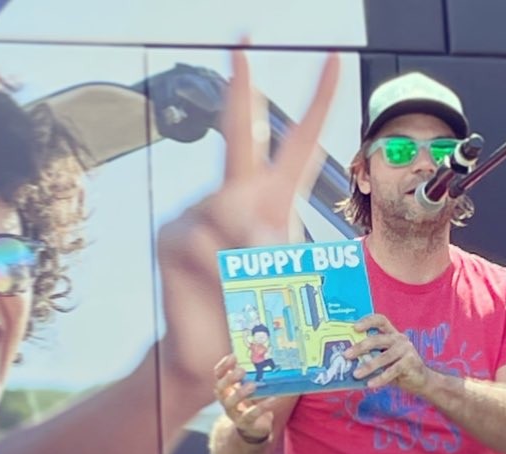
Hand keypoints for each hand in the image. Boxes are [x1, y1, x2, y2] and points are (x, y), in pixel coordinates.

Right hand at [156, 49, 338, 407]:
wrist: (213, 359)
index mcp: (270, 205)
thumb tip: (259, 243)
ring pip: (230, 211)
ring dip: (249, 249)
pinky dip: (222, 270)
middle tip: (245, 42)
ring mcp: (198, 214)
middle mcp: (232, 199)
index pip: (295, 145)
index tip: (331, 62)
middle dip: (242, 88)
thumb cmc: (255, 322)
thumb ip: (282, 258)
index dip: (315, 105)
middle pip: (240, 133)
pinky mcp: (173, 236)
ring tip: (252, 283)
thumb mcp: (286, 288)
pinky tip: (222, 289)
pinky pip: (204, 242)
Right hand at [213, 353, 276, 440]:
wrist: (255, 428)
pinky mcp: (245, 423)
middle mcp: (226, 400)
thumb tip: (268, 356)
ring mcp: (233, 413)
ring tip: (252, 385)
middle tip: (241, 371)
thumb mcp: (250, 388)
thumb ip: (254, 376)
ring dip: (240, 393)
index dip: (223, 366)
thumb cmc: (252, 402)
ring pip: (230, 403)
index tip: (233, 356)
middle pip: (220, 388)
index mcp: (226, 389)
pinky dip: (262, 407)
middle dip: (229, 379)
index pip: (218, 375)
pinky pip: (251, 415)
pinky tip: (272, 399)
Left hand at [346, 313, 435, 394]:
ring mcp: (406, 349)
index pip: (380, 320)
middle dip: (361, 347)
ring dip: (368, 366)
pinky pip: (392, 371)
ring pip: (384, 357)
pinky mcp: (410, 362)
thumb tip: (348, 361)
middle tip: (347, 355)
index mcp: (392, 334)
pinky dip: (380, 378)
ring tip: (356, 374)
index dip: (367, 321)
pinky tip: (370, 384)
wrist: (421, 381)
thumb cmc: (398, 369)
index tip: (354, 327)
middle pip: (378, 339)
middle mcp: (399, 339)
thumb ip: (371, 356)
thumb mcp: (384, 359)